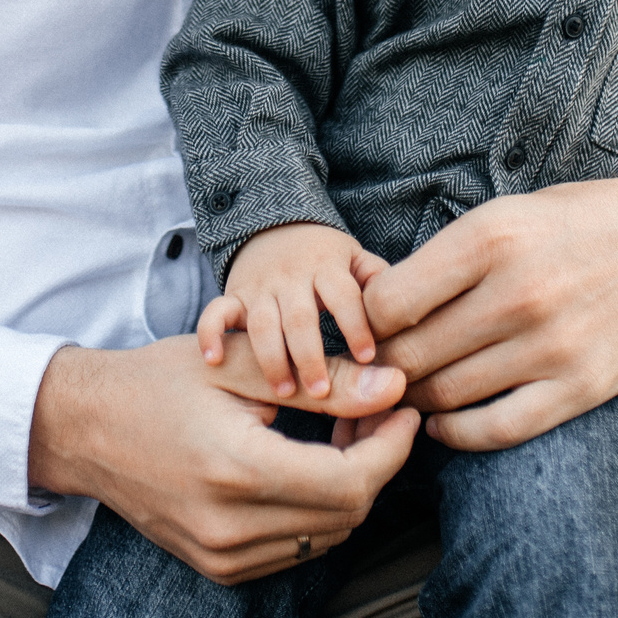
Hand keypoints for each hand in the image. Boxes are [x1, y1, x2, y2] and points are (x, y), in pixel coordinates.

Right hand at [27, 335, 420, 585]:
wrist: (85, 428)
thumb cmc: (157, 382)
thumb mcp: (239, 364)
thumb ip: (322, 380)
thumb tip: (396, 389)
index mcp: (237, 471)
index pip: (353, 482)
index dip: (392, 447)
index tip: (403, 407)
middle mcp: (231, 528)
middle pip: (348, 513)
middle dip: (377, 462)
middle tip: (375, 410)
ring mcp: (222, 556)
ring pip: (327, 536)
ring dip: (351, 487)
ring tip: (344, 429)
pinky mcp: (218, 567)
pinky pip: (295, 548)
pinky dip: (317, 510)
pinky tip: (310, 462)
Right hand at [200, 221, 390, 400]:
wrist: (275, 224)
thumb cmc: (326, 256)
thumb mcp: (355, 258)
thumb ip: (377, 284)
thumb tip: (405, 318)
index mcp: (327, 266)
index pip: (343, 294)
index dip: (356, 325)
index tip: (368, 357)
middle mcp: (291, 276)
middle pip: (300, 317)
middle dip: (311, 355)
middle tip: (323, 393)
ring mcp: (258, 287)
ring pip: (261, 324)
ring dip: (271, 358)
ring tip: (284, 391)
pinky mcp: (233, 295)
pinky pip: (216, 312)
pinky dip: (212, 334)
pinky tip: (215, 359)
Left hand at [359, 169, 617, 451]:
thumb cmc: (572, 227)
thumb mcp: (502, 216)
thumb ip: (442, 262)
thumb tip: (373, 309)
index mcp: (489, 239)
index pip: (387, 304)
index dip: (365, 324)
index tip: (369, 329)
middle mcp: (518, 293)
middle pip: (411, 355)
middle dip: (383, 369)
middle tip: (379, 371)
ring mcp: (551, 345)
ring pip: (445, 395)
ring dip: (415, 401)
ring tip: (409, 391)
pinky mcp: (579, 386)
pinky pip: (495, 429)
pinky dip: (456, 434)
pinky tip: (444, 423)